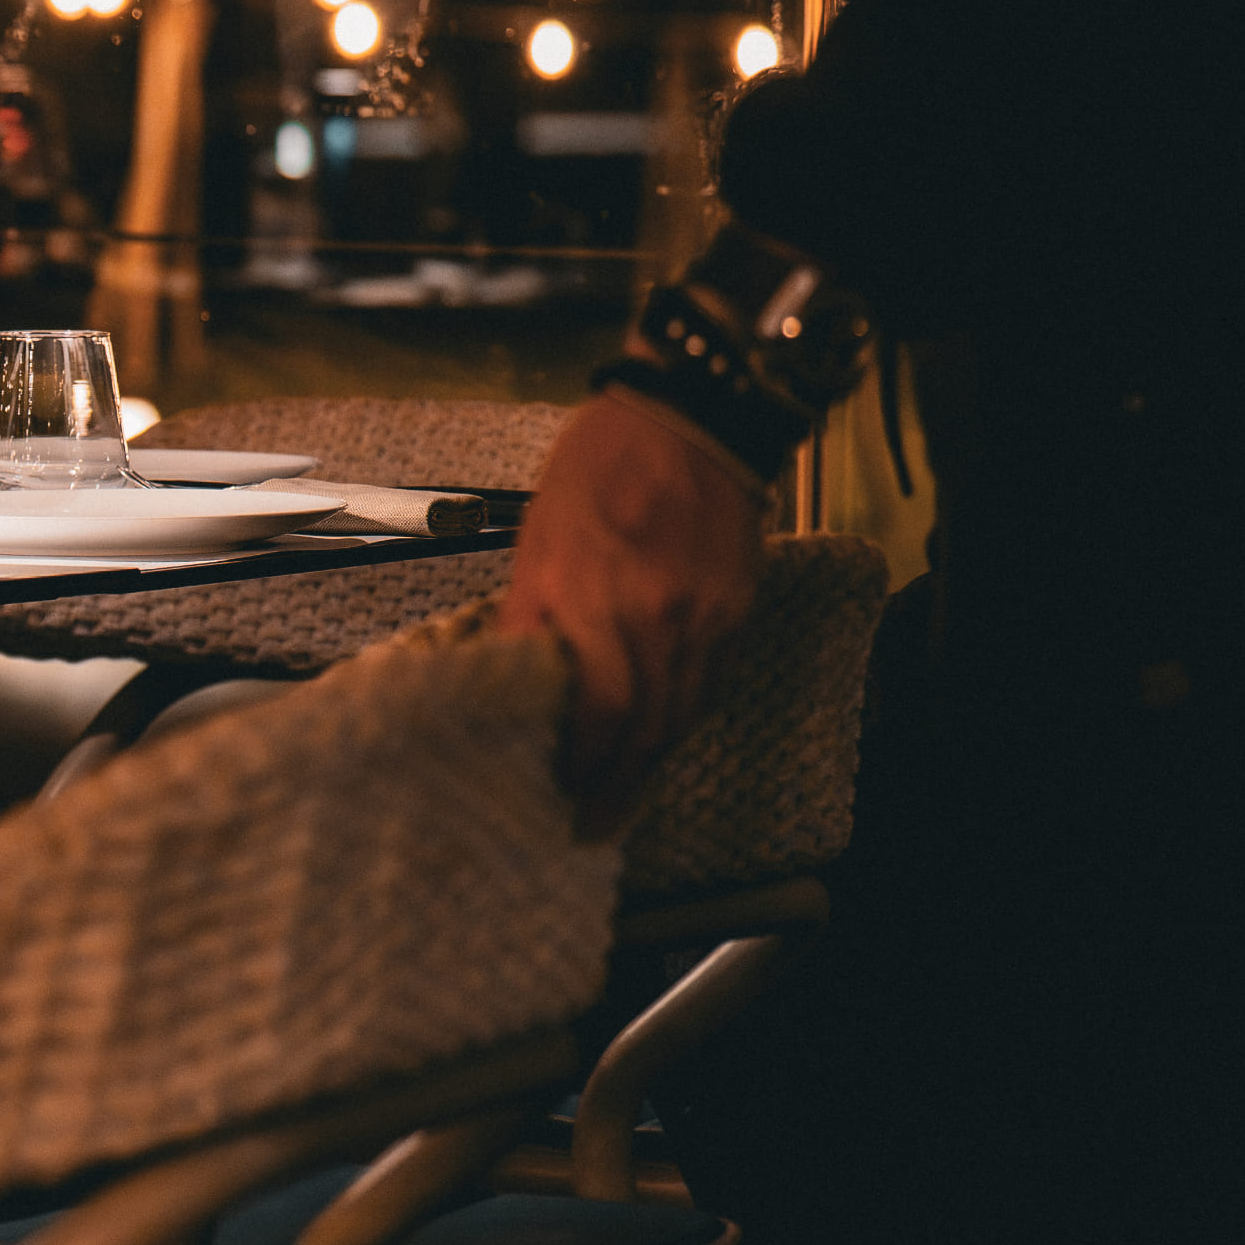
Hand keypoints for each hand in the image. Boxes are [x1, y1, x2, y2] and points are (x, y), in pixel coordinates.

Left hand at [497, 387, 769, 828]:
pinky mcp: (736, 609)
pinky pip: (709, 680)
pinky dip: (682, 715)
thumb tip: (508, 672)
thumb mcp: (536, 537)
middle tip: (591, 825)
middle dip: (616, 784)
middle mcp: (653, 618)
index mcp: (590, 598)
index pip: (596, 709)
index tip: (560, 790)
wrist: (690, 418)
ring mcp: (703, 617)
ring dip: (651, 762)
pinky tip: (661, 735)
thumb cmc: (599, 467)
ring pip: (681, 712)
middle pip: (644, 727)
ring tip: (622, 800)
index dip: (582, 760)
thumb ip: (529, 613)